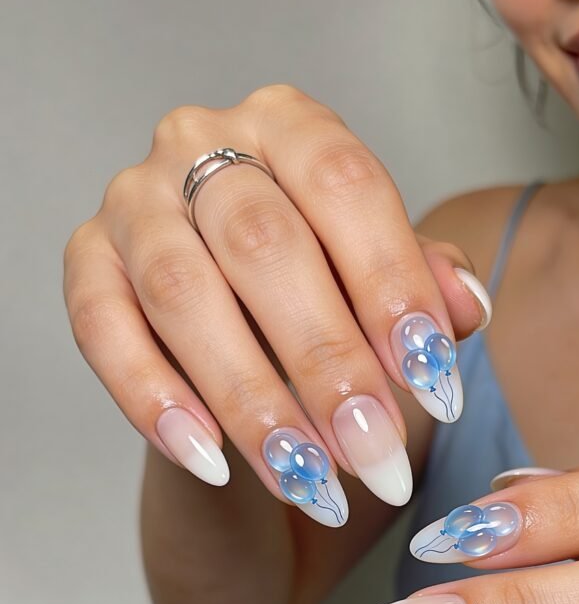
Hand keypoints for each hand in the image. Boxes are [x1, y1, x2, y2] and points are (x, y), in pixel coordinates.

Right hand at [62, 85, 489, 525]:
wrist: (235, 331)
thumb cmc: (317, 296)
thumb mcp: (378, 286)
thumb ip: (422, 286)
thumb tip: (466, 307)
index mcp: (290, 125)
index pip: (345, 185)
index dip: (391, 284)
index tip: (433, 382)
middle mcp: (201, 144)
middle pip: (263, 242)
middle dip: (327, 362)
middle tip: (376, 452)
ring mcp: (135, 204)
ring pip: (183, 294)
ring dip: (251, 399)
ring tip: (308, 478)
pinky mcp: (87, 265)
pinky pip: (104, 331)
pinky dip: (157, 401)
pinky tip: (211, 460)